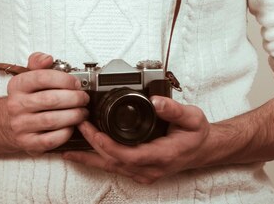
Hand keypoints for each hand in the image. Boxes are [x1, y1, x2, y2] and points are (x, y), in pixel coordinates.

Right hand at [3, 52, 89, 156]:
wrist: (5, 122)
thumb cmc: (24, 97)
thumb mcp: (27, 76)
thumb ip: (38, 62)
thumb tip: (47, 59)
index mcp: (18, 85)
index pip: (43, 77)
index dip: (64, 79)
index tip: (76, 83)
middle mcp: (17, 105)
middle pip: (51, 100)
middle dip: (74, 98)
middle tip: (84, 98)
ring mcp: (21, 126)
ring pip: (52, 120)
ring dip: (74, 115)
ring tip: (82, 112)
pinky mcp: (28, 143)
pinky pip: (51, 140)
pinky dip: (65, 133)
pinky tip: (71, 126)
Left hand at [63, 96, 211, 183]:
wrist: (203, 149)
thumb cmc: (197, 134)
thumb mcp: (191, 117)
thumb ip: (174, 109)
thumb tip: (156, 100)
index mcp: (162, 155)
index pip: (129, 155)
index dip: (108, 145)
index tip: (94, 132)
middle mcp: (151, 168)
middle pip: (114, 161)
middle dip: (93, 145)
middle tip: (77, 127)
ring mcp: (144, 172)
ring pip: (112, 167)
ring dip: (91, 156)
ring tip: (70, 148)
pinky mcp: (140, 170)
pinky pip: (115, 166)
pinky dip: (98, 159)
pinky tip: (85, 153)